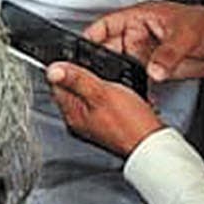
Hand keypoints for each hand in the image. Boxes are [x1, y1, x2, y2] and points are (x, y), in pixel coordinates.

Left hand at [46, 63, 166, 156]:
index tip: (77, 59)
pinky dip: (107, 92)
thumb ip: (76, 79)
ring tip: (109, 79)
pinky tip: (117, 90)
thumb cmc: (130, 123)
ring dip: (96, 82)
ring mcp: (93, 122)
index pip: (56, 84)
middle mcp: (79, 120)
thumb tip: (52, 70)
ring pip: (87, 93)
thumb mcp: (100, 93)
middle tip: (97, 69)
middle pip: (71, 88)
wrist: (151, 143)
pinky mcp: (108, 122)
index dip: (65, 67)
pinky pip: (101, 100)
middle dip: (81, 74)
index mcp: (72, 114)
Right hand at [84, 0, 203, 81]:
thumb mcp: (186, 36)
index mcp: (140, 18)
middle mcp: (139, 35)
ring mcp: (146, 52)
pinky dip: (132, 87)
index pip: (106, 25)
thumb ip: (168, 54)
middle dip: (100, 63)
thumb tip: (152, 70)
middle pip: (109, 48)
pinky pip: (136, 78)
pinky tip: (132, 96)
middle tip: (93, 77)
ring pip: (121, 66)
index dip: (90, 36)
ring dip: (116, 77)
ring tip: (111, 90)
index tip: (78, 51)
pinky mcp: (155, 68)